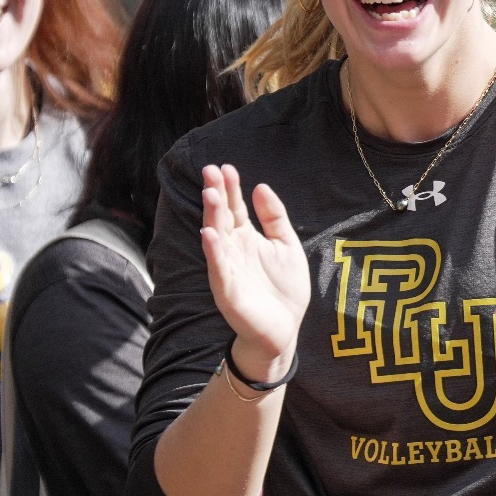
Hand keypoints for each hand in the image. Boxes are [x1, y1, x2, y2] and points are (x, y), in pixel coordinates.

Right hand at [199, 165, 308, 373]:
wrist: (284, 329)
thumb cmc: (284, 288)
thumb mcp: (286, 245)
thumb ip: (275, 217)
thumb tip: (260, 186)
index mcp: (247, 239)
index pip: (235, 208)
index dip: (231, 188)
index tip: (226, 167)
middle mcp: (233, 251)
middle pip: (223, 218)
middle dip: (217, 195)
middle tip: (210, 171)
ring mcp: (228, 269)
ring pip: (217, 239)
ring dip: (213, 216)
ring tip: (210, 194)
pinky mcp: (228, 291)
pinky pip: (218, 268)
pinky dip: (214, 251)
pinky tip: (210, 234)